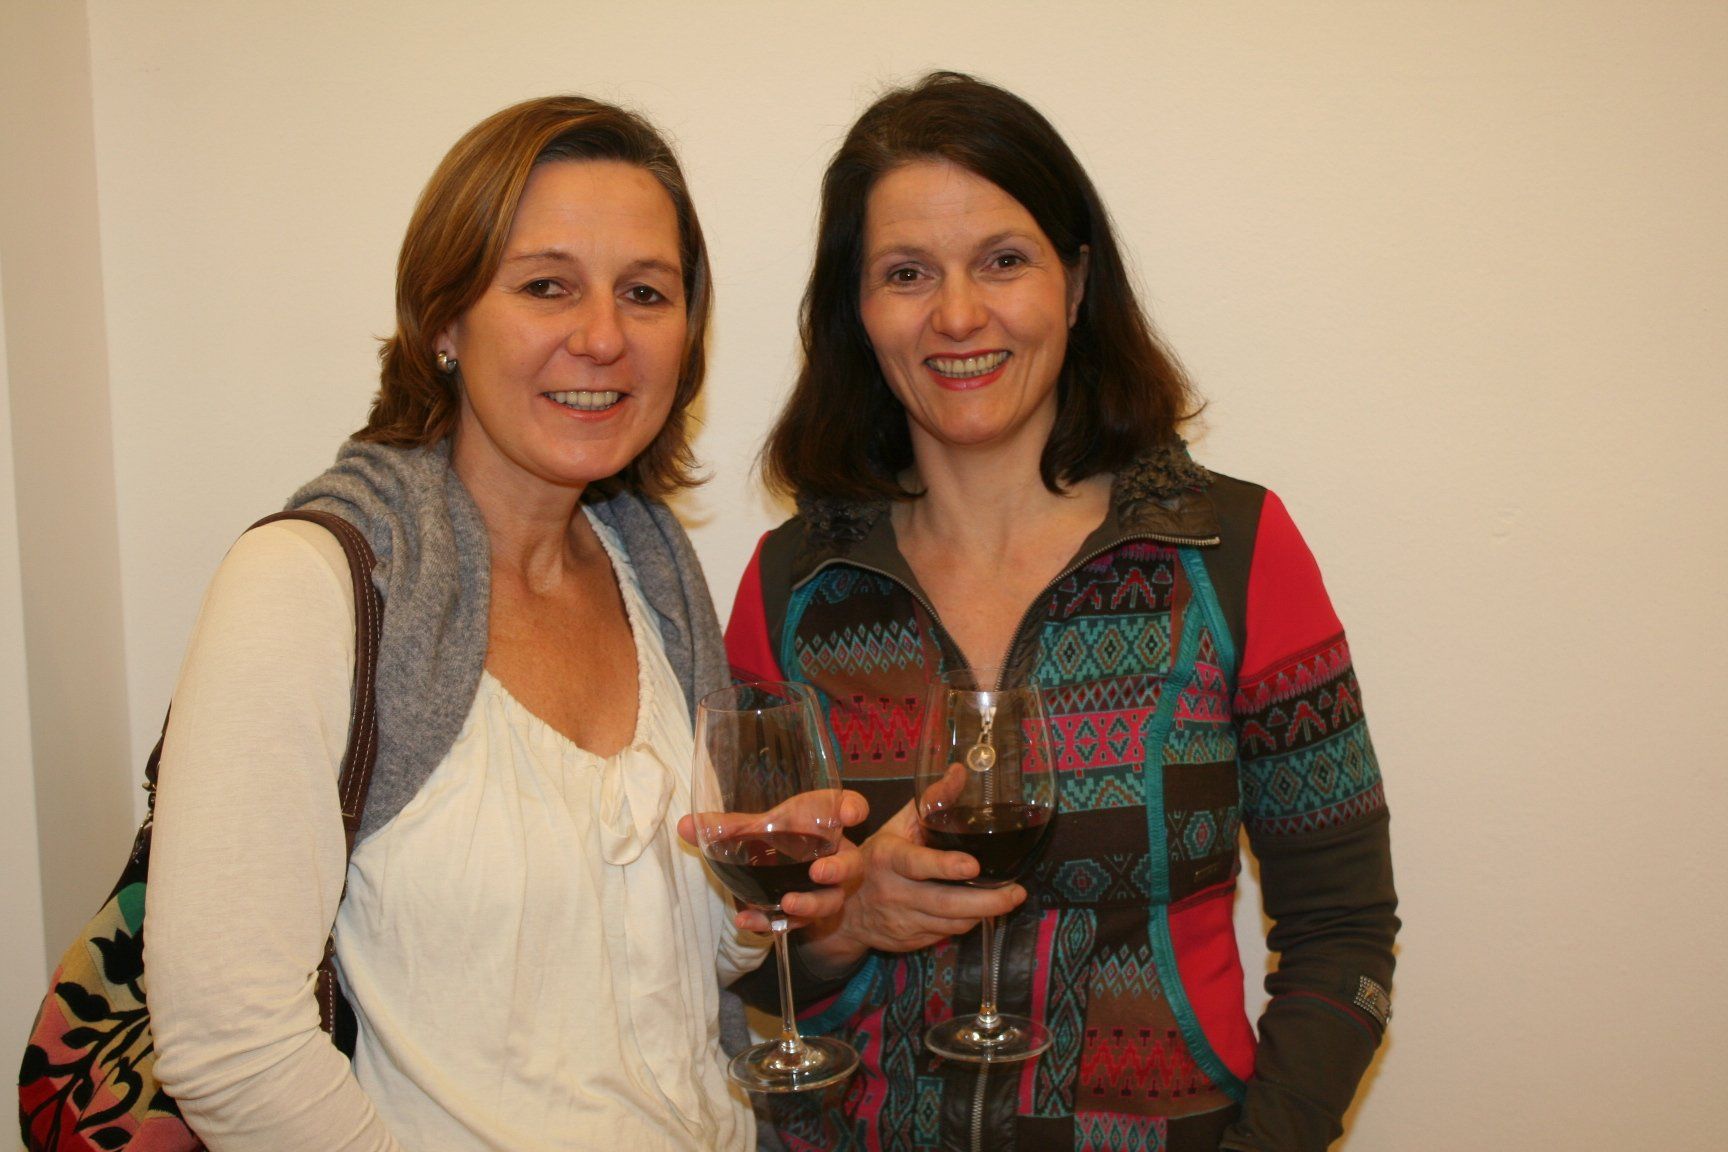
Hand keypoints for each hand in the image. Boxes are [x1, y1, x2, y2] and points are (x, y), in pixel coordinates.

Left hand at [679, 790, 868, 931]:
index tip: (851, 813)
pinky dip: (773, 922)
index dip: (853, 808)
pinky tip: (748, 921)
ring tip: (789, 904)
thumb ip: (726, 827)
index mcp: (825, 823)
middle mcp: (834, 855)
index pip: (849, 806)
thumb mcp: (754, 829)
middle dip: (838, 868)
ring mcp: (826, 888)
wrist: (781, 871)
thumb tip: (684, 824)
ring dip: (811, 904)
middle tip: (818, 872)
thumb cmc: (778, 839)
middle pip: (850, 862)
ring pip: (830, 900)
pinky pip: (798, 923)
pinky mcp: (809, 914)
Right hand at [795, 799, 1025, 976]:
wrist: (844, 908)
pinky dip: (967, 923)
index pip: (917, 864)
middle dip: (986, 902)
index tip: (973, 865)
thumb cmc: (877, 858)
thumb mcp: (897, 825)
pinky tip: (981, 911)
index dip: (945, 866)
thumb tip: (960, 772)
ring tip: (1008, 898)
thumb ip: (930, 800)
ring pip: (950, 923)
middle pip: (944, 903)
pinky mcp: (908, 941)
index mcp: (888, 858)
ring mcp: (901, 920)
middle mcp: (893, 892)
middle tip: (1016, 892)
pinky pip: (945, 934)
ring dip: (983, 913)